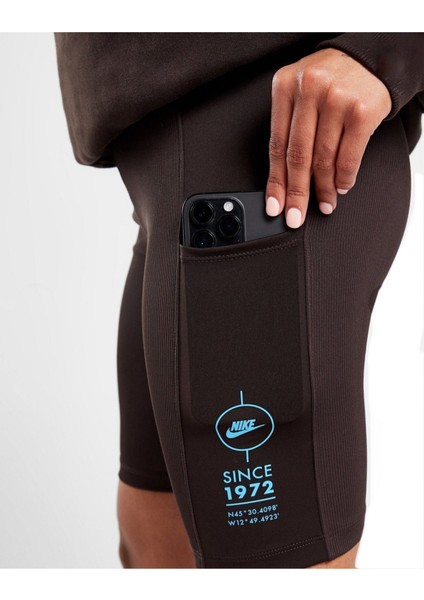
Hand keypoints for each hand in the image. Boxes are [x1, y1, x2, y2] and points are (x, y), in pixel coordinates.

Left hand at [265, 48, 391, 226]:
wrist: (370, 58)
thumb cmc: (331, 81)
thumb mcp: (300, 92)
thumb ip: (290, 125)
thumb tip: (285, 178)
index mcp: (284, 87)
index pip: (276, 145)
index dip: (275, 181)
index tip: (275, 205)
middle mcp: (308, 89)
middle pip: (298, 155)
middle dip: (296, 192)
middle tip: (295, 216)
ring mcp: (336, 99)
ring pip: (323, 159)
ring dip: (323, 189)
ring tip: (324, 203)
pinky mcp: (361, 110)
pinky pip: (349, 156)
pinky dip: (344, 177)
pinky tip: (341, 186)